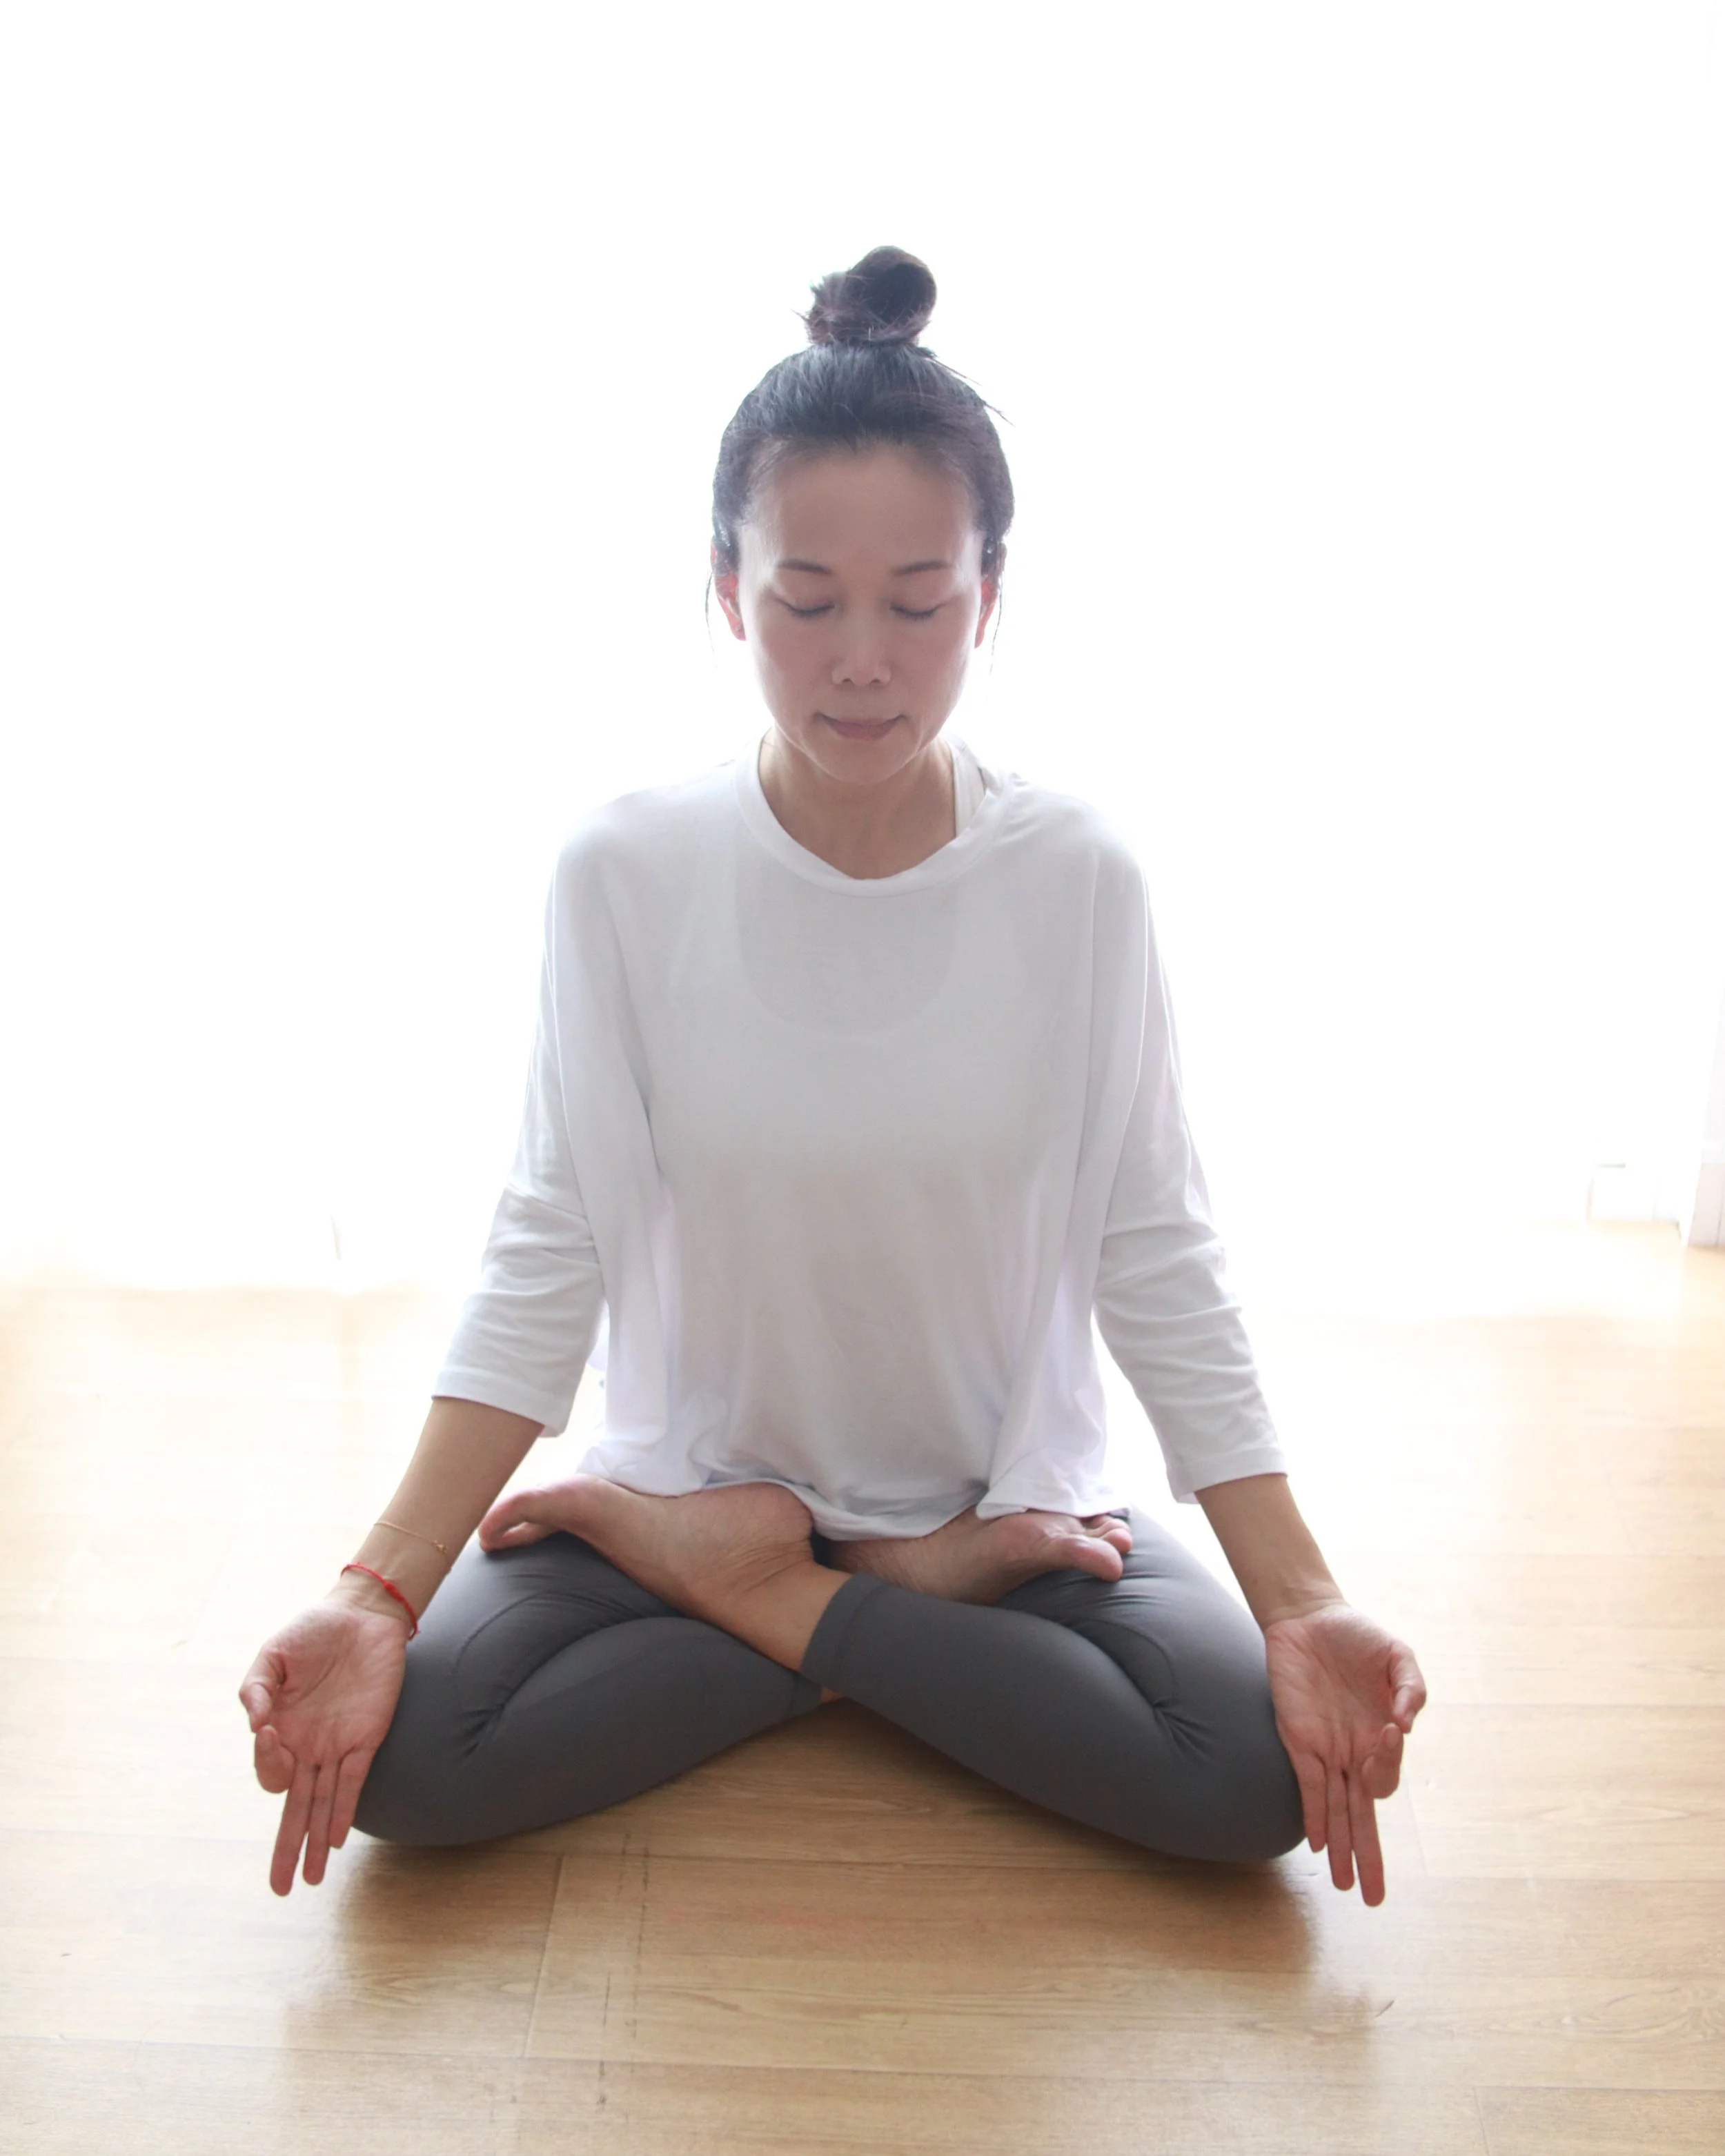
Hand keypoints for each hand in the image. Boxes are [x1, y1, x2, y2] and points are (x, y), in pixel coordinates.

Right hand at [238, 1590, 408, 1895]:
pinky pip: (354, 1781)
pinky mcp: (367, 1737)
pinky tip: (335, 1839)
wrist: (360, 1614)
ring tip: (311, 1881)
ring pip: (324, 1804)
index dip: (266, 1762)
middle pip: (294, 1807)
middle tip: (279, 1889)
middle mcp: (308, 1747)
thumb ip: (255, 1688)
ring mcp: (338, 1745)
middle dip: (286, 1849)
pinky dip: (344, 1810)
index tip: (269, 1731)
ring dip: (316, 1842)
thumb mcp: (272, 1655)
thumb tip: (256, 1724)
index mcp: (281, 1730)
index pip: (270, 1771)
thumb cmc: (313, 1633)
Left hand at [1262, 1601, 1425, 1905]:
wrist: (1308, 1618)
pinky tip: (1319, 1842)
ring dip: (1341, 1849)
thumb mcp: (1397, 1655)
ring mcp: (1324, 1751)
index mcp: (1380, 1737)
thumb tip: (1407, 1720)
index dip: (1389, 1762)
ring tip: (1344, 1885)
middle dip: (1368, 1857)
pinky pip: (1307, 1786)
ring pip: (1336, 1812)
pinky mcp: (1297, 1740)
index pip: (1386, 1776)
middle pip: (1362, 1815)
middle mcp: (1353, 1753)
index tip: (1391, 1727)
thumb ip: (1411, 1686)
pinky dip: (1314, 1815)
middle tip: (1374, 1898)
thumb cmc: (1356, 1638)